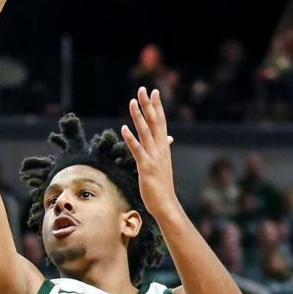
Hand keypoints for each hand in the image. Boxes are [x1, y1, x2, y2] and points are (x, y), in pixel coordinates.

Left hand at [120, 86, 176, 218]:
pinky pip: (137, 150)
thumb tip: (169, 139)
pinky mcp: (146, 167)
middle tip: (143, 89)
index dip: (157, 107)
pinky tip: (123, 129)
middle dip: (148, 105)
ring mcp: (154, 157)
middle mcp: (160, 149)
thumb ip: (163, 150)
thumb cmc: (162, 186)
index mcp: (164, 148)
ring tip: (132, 102)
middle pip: (154, 122)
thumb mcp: (163, 165)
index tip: (154, 92)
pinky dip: (130, 139)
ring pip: (145, 132)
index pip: (161, 122)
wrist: (166, 204)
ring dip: (138, 116)